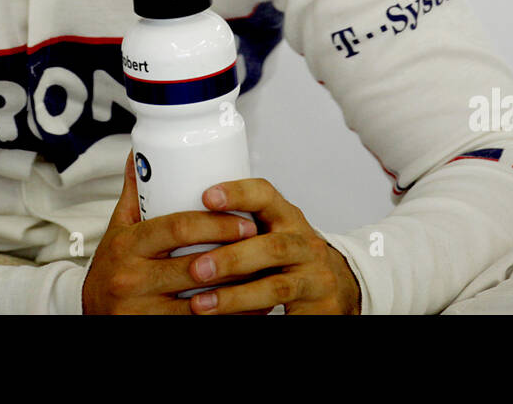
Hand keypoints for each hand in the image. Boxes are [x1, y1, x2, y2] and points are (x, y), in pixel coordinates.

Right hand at [82, 150, 264, 313]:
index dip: (215, 224)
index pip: (177, 227)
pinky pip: (198, 326)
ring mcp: (143, 310)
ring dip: (236, 289)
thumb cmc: (111, 267)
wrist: (88, 312)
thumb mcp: (117, 228)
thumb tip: (140, 152)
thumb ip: (133, 191)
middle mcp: (132, 278)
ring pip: (202, 301)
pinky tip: (246, 307)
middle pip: (195, 265)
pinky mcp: (153, 330)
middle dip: (234, 256)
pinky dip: (225, 316)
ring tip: (261, 274)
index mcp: (127, 245)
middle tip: (260, 246)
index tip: (245, 222)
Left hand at [186, 177, 361, 314]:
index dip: (238, 193)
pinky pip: (282, 310)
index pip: (266, 195)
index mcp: (287, 216)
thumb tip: (179, 221)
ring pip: (277, 286)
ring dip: (235, 295)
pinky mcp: (317, 306)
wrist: (333, 285)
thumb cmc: (285, 256)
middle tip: (196, 268)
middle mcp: (304, 243)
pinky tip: (225, 319)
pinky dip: (251, 314)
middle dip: (231, 258)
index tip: (206, 197)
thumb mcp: (269, 231)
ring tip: (200, 304)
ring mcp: (314, 276)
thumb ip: (238, 225)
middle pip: (272, 246)